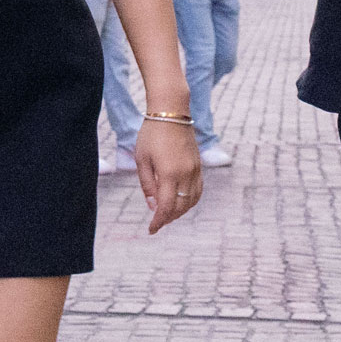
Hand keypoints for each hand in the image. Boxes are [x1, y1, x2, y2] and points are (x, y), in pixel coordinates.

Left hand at [133, 115, 202, 231]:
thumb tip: (153, 207)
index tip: (151, 229)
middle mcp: (186, 174)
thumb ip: (147, 185)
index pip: (166, 207)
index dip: (159, 222)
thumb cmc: (151, 134)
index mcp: (169, 173)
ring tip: (168, 215)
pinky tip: (181, 202)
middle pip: (180, 207)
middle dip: (169, 218)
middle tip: (157, 223)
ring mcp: (195, 170)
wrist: (171, 112)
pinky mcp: (199, 165)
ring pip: (192, 201)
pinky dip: (190, 201)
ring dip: (180, 212)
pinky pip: (198, 190)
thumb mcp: (142, 160)